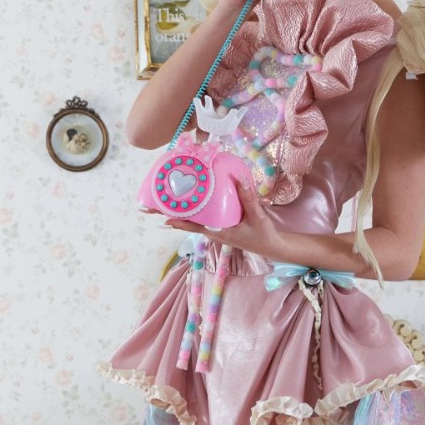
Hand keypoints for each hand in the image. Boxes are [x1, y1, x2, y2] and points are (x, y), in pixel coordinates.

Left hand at [156, 177, 278, 260]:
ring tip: (166, 198)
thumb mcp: (257, 216)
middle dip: (170, 213)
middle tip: (153, 205)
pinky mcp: (219, 226)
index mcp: (219, 231)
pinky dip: (194, 209)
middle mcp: (213, 231)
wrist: (271, 246)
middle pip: (187, 222)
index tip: (162, 216)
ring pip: (193, 219)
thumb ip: (248, 198)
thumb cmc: (263, 234)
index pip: (193, 227)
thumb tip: (239, 179)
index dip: (177, 222)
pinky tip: (191, 199)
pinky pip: (203, 217)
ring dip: (180, 210)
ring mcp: (215, 229)